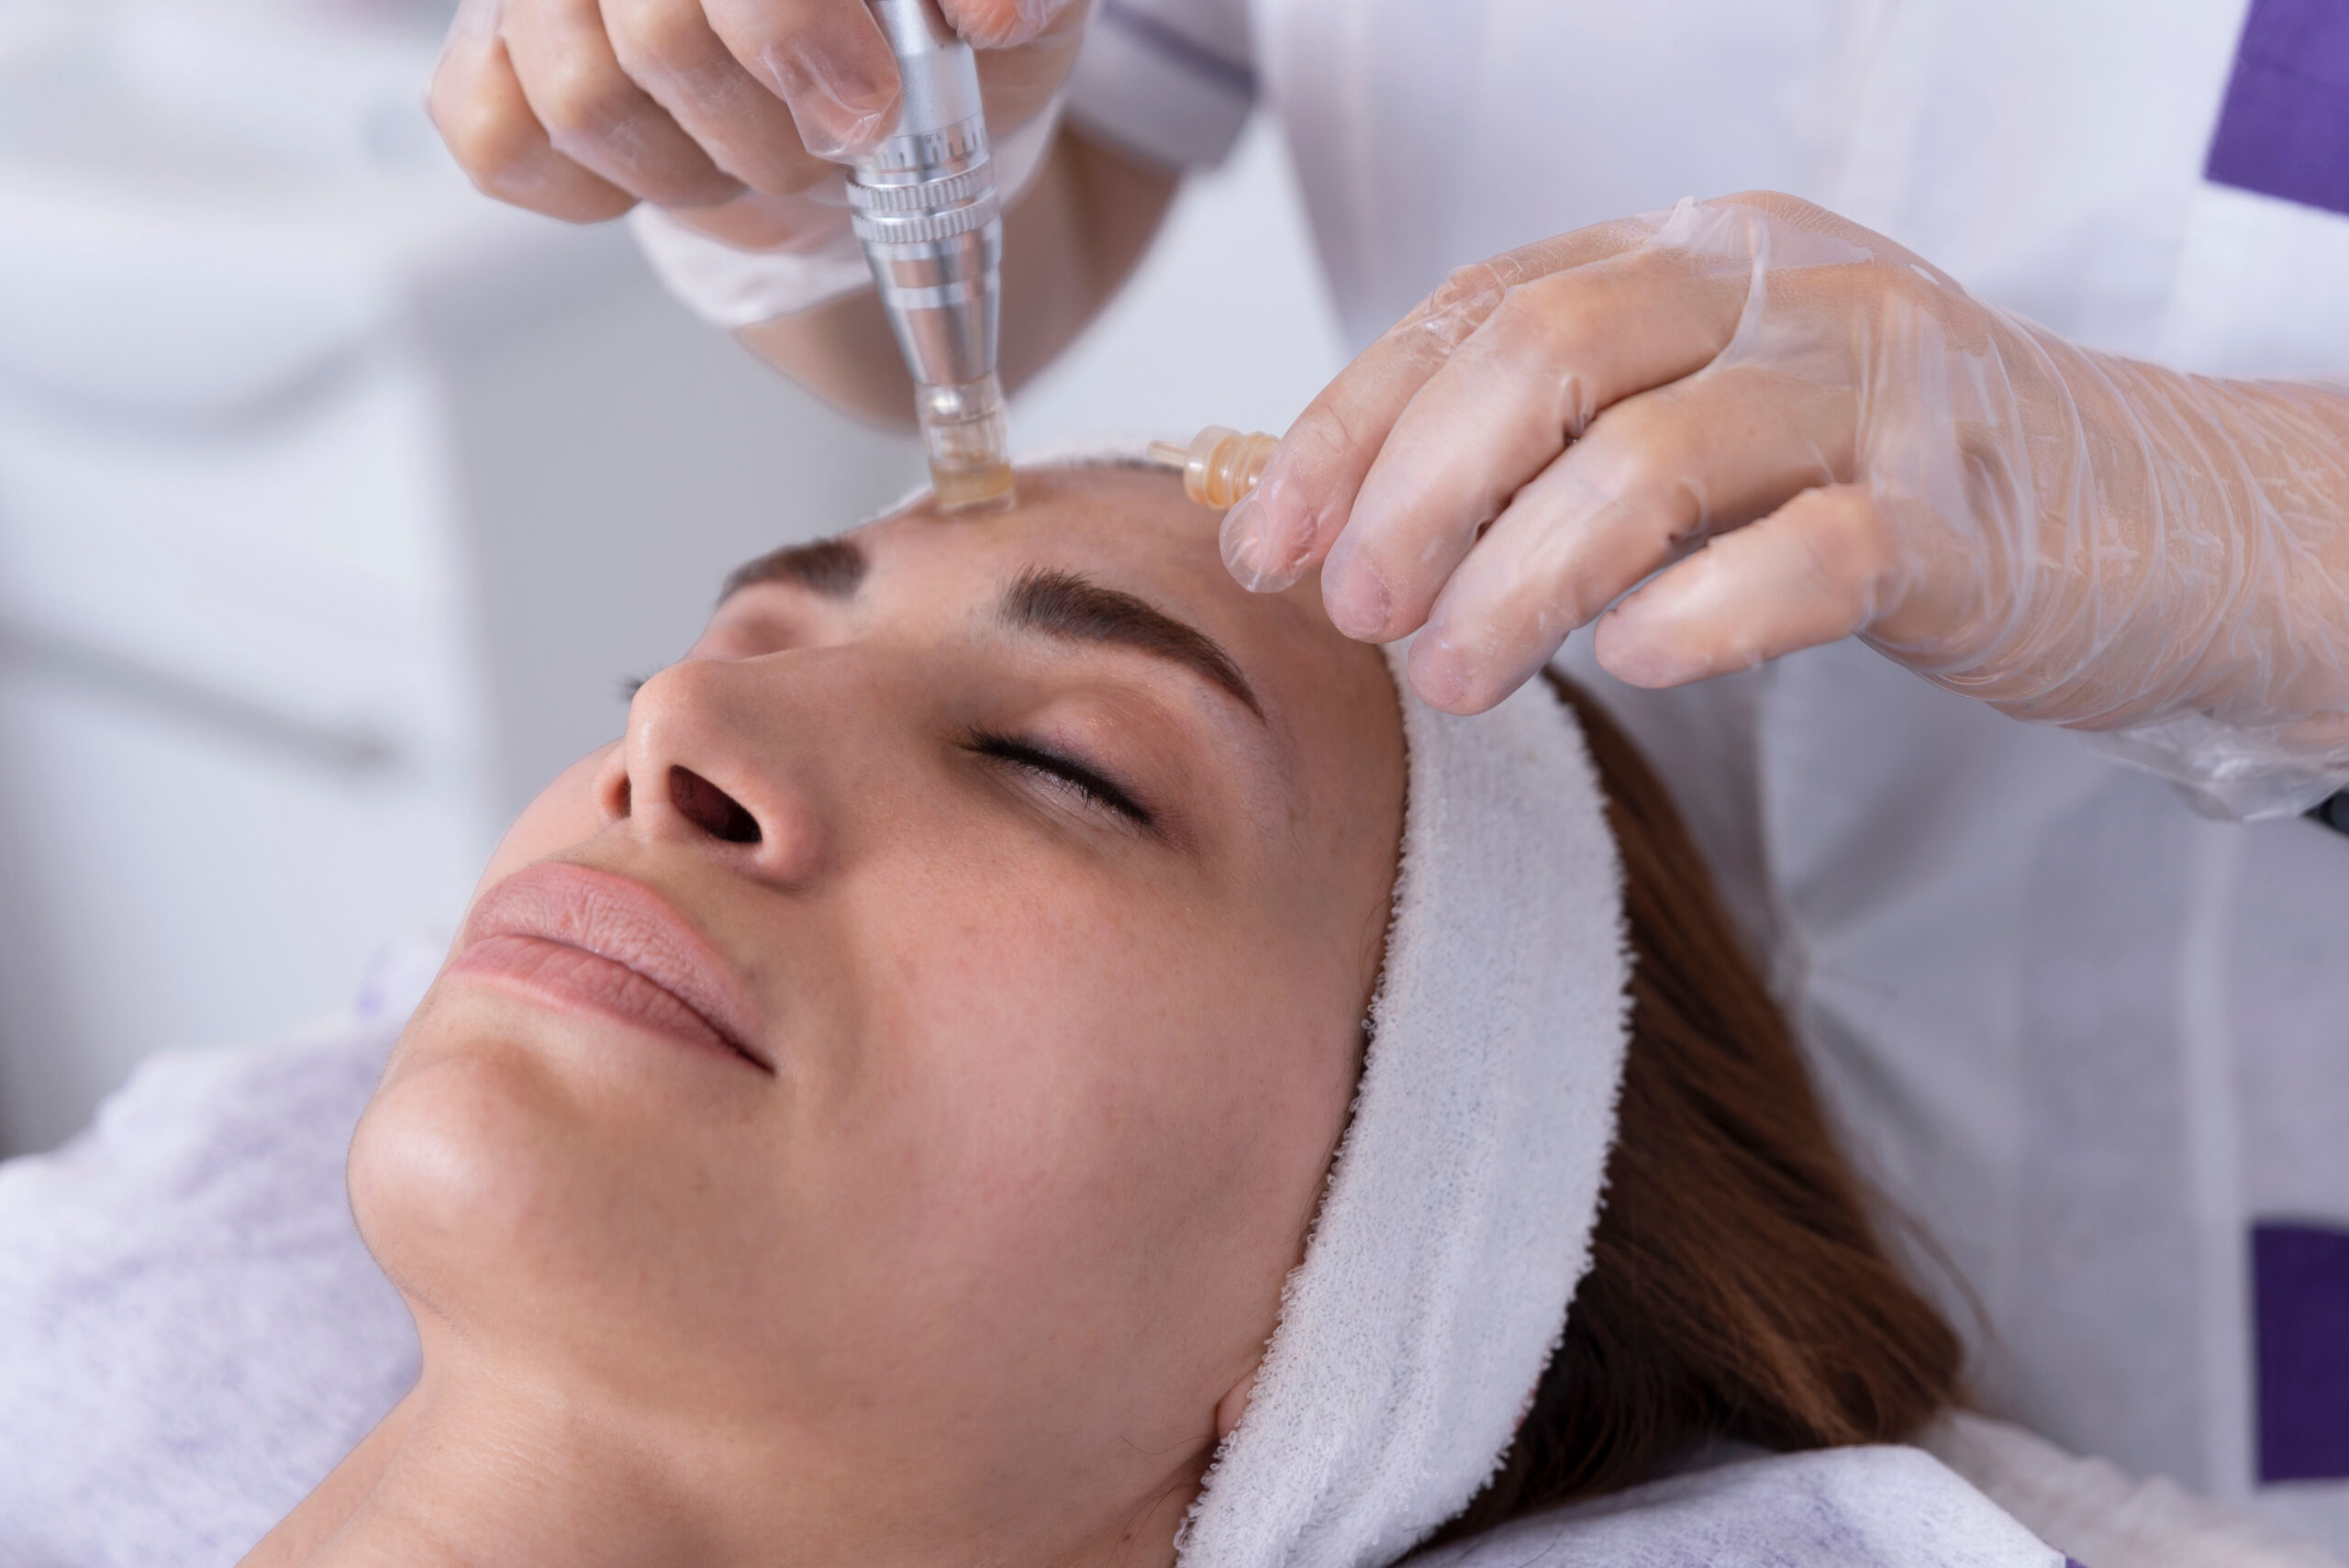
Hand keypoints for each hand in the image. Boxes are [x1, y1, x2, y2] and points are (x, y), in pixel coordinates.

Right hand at [429, 0, 1085, 249]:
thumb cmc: (936, 35)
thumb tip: (986, 10)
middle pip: (652, 33)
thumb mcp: (1023, 9)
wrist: (876, 115)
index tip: (868, 106)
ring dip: (703, 168)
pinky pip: (497, 143)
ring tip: (768, 156)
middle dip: (768, 128)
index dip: (787, 29)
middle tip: (834, 143)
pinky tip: (675, 164)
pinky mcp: (495, 63)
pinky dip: (602, 192)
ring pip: (581, 99)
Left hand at [1222, 192, 2348, 811]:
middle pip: (1547, 356)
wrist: (2139, 513)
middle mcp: (1777, 290)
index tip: (1266, 547)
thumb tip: (1336, 540)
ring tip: (1454, 681)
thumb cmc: (1872, 477)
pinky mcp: (1961, 517)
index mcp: (1692, 253)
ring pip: (1657, 456)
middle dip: (1416, 496)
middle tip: (1358, 616)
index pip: (1479, 309)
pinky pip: (1813, 552)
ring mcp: (1879, 391)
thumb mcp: (1700, 418)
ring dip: (1520, 579)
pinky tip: (1628, 664)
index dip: (1351, 428)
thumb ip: (1547, 449)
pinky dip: (1701, 611)